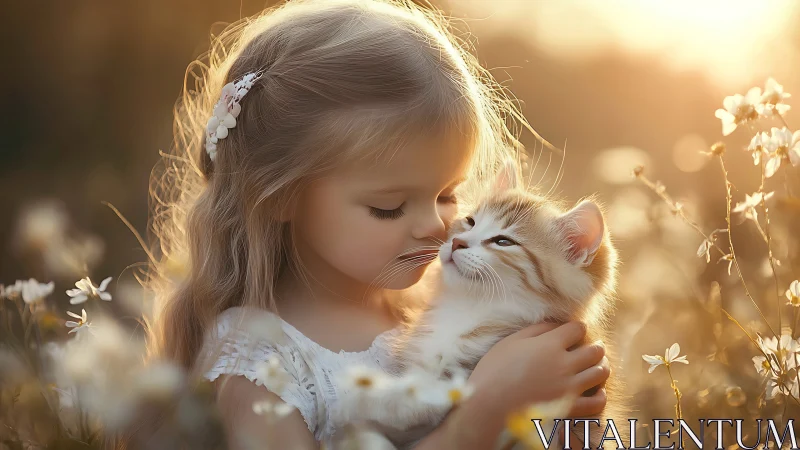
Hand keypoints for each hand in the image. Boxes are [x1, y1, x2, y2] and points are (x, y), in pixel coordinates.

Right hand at [468, 321, 608, 417]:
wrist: (489, 406)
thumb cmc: (494, 371)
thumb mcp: (511, 342)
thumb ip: (536, 330)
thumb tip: (555, 324)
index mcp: (550, 345)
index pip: (577, 329)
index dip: (576, 327)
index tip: (572, 331)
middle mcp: (564, 364)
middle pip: (595, 350)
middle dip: (594, 346)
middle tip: (590, 347)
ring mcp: (569, 388)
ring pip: (600, 373)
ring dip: (601, 366)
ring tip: (597, 365)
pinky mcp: (569, 409)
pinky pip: (596, 403)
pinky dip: (600, 396)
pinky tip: (596, 391)